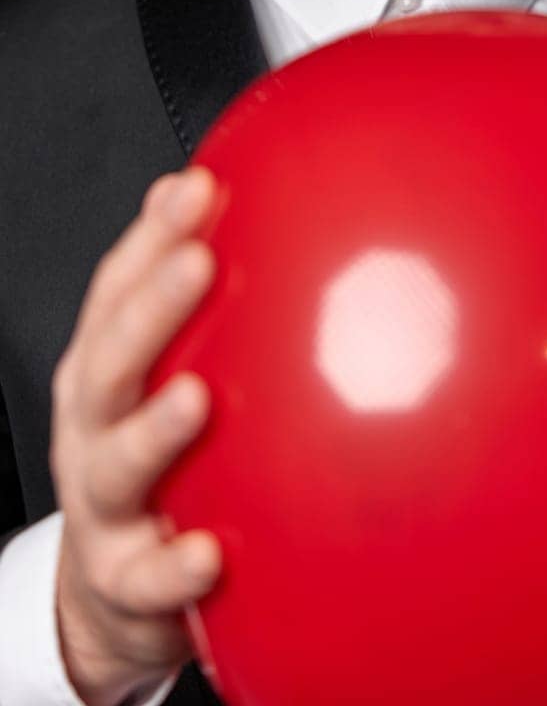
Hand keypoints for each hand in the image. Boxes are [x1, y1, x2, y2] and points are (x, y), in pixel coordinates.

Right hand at [49, 166, 221, 705]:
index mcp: (102, 370)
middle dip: (149, 308)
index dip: (151, 236)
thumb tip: (221, 196)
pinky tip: (208, 553)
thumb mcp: (159, 375)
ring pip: (117, 464)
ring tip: (195, 398)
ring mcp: (103, 505)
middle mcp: (91, 429)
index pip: (117, 290)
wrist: (108, 592)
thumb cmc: (148, 456)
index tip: (197, 187)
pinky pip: (147, 579)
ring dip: (154, 431)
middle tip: (198, 261)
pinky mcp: (125, 581)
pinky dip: (173, 567)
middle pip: (110, 362)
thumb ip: (189, 301)